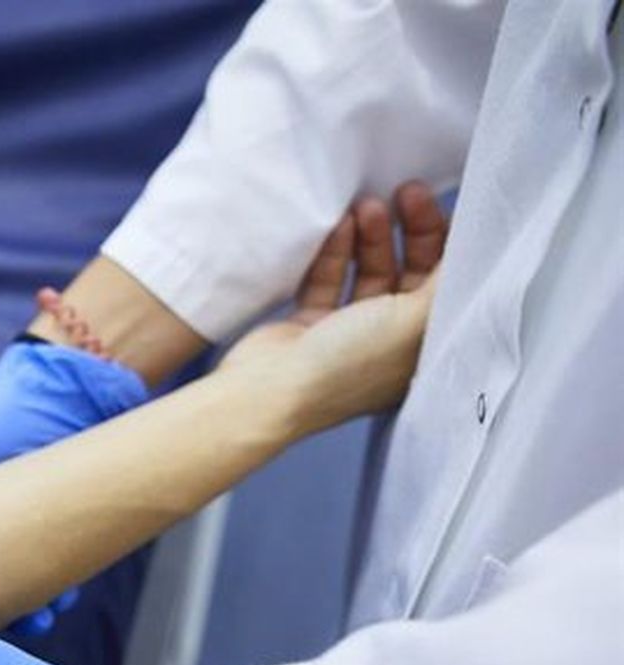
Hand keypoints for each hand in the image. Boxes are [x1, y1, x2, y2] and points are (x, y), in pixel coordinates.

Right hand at [221, 182, 445, 432]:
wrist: (270, 388)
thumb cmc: (349, 361)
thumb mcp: (414, 321)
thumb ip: (448, 279)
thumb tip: (479, 243)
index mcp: (423, 352)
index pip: (448, 288)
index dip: (452, 245)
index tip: (451, 204)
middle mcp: (391, 342)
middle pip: (412, 274)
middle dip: (412, 231)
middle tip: (408, 191)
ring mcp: (349, 332)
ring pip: (371, 272)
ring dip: (372, 236)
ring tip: (366, 204)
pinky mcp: (312, 322)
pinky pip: (332, 278)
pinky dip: (336, 252)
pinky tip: (338, 225)